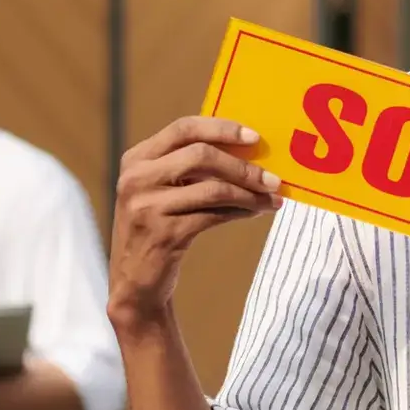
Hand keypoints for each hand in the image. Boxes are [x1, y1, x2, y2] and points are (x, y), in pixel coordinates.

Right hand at [109, 117, 282, 325]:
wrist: (136, 281)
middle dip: (243, 166)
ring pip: (213, 188)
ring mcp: (147, 206)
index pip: (184, 128)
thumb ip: (191, 167)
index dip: (222, 129)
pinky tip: (255, 212)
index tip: (255, 137)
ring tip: (272, 199)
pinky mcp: (163, 234)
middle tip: (273, 179)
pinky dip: (241, 212)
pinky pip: (214, 215)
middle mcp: (137, 178)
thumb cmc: (160, 227)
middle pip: (201, 155)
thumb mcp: (163, 191)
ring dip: (250, 193)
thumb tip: (249, 150)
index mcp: (137, 159)